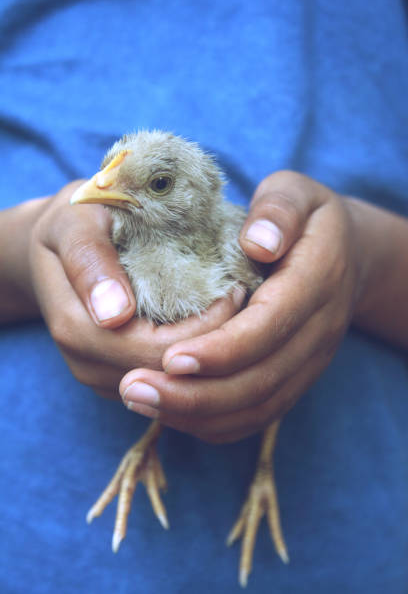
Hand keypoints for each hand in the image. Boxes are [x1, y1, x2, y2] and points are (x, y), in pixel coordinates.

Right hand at [24, 182, 243, 398]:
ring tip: (234, 311)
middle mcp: (88, 363)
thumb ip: (88, 260)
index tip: (234, 288)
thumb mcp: (75, 224)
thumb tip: (113, 314)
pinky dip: (194, 357)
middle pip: (169, 376)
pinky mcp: (118, 375)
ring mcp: (103, 375)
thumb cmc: (74, 221)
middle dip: (214, 342)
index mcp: (78, 328)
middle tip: (244, 300)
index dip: (204, 327)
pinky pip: (165, 381)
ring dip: (208, 352)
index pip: (157, 351)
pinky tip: (212, 324)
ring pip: (171, 385)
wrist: (55, 245)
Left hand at [119, 171, 363, 440]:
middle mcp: (318, 332)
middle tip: (133, 388)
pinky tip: (169, 410)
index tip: (167, 356)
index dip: (220, 349)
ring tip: (139, 400)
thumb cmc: (308, 218)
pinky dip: (212, 420)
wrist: (346, 255)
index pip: (268, 327)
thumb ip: (279, 211)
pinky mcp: (294, 378)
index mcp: (318, 281)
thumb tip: (258, 243)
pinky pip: (257, 414)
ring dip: (197, 413)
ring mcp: (309, 362)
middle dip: (195, 393)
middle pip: (260, 381)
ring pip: (257, 407)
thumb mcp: (298, 194)